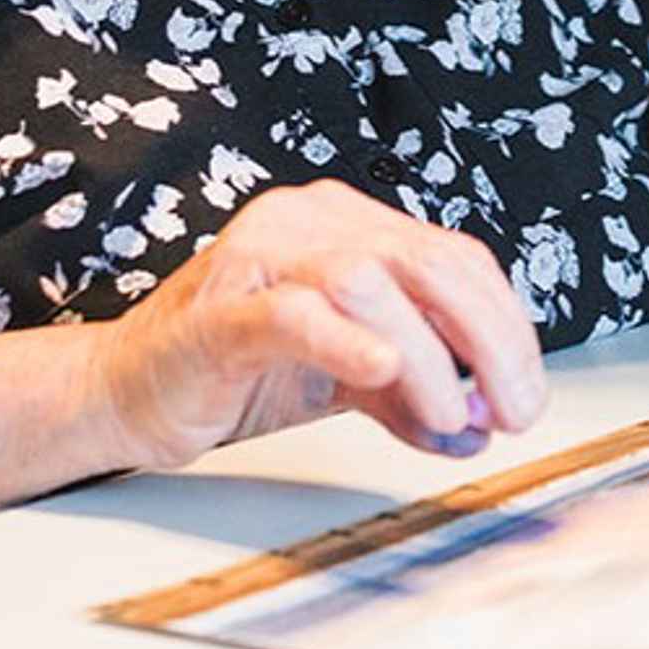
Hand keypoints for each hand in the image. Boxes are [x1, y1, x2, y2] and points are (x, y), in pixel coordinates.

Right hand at [93, 181, 547, 472]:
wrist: (125, 391)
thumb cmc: (234, 372)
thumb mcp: (345, 381)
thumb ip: (413, 395)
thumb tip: (483, 425)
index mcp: (348, 227)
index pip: (455, 259)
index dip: (506, 327)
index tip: (523, 395)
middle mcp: (310, 223)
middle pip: (429, 261)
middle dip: (491, 339)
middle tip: (513, 408)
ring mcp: (263, 257)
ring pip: (370, 282)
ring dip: (427, 355)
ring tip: (451, 413)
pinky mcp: (221, 309)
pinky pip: (293, 312)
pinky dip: (346, 339)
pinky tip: (381, 368)